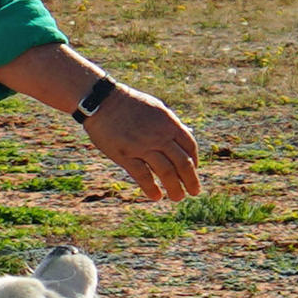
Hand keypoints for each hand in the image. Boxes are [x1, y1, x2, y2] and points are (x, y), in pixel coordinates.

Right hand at [82, 83, 200, 202]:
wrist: (102, 101)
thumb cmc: (130, 104)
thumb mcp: (156, 109)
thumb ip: (171, 123)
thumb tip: (188, 133)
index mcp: (169, 124)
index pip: (190, 147)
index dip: (195, 161)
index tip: (193, 170)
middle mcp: (159, 137)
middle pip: (183, 163)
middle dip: (191, 180)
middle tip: (194, 192)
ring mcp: (142, 147)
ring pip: (166, 172)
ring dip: (175, 188)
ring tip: (178, 197)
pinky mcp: (124, 155)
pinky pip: (142, 176)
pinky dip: (151, 189)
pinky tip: (156, 196)